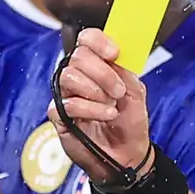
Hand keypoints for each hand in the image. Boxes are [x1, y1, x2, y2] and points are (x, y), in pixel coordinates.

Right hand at [51, 26, 152, 183]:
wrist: (127, 154)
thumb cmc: (129, 123)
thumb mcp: (135, 92)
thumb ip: (124, 70)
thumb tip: (115, 55)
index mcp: (97, 65)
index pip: (87, 39)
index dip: (98, 42)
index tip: (114, 54)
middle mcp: (79, 76)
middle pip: (78, 57)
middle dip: (102, 73)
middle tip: (118, 91)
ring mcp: (66, 94)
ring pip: (69, 77)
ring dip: (96, 92)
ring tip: (111, 106)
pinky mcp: (59, 115)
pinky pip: (68, 103)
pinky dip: (90, 109)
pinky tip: (104, 116)